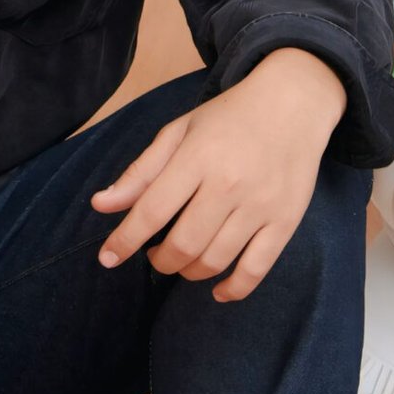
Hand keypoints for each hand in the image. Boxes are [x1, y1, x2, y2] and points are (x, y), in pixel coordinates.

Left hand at [91, 48, 347, 300]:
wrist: (292, 104)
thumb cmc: (228, 118)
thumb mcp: (179, 131)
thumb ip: (141, 171)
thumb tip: (100, 205)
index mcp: (197, 156)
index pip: (152, 210)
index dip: (125, 240)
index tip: (107, 258)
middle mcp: (229, 184)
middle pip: (184, 244)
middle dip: (159, 260)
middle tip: (154, 254)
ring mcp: (260, 206)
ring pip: (214, 261)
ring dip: (188, 272)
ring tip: (181, 260)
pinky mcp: (285, 222)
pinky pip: (255, 271)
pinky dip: (232, 290)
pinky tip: (217, 290)